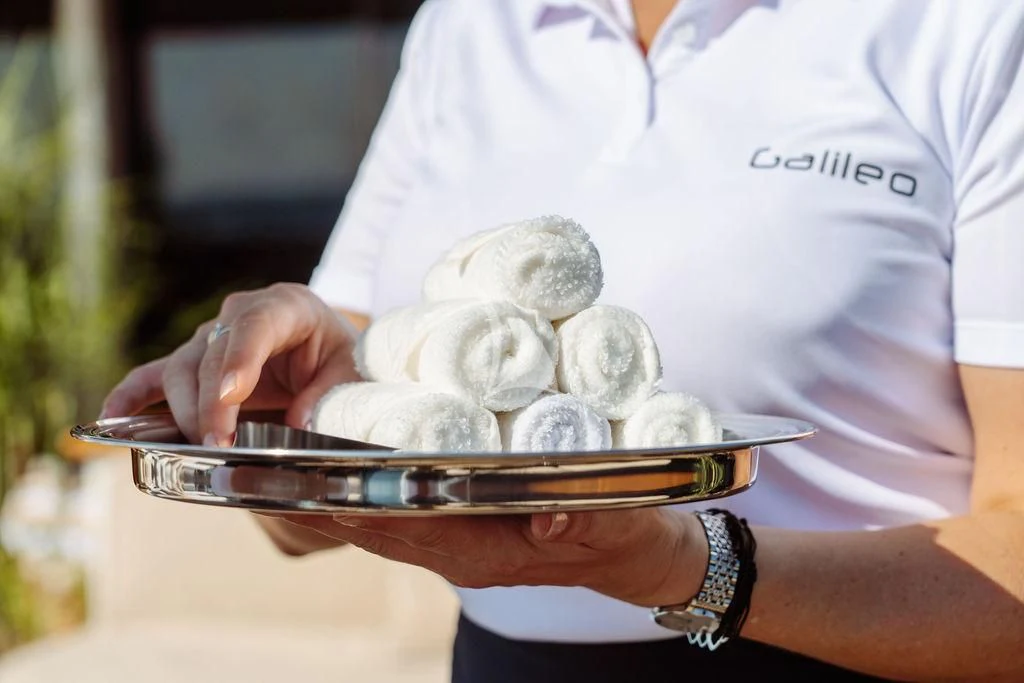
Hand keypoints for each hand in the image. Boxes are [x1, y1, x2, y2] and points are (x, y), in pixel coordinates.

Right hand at [100, 283, 360, 444]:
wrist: (333, 355)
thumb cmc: (345, 364)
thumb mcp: (353, 376)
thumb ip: (331, 396)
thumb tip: (300, 423)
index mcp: (289, 306)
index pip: (257, 325)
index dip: (241, 359)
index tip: (232, 395)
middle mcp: (243, 314)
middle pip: (211, 354)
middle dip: (211, 403)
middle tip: (219, 444)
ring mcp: (212, 336)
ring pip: (182, 369)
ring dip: (184, 411)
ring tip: (200, 447)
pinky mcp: (193, 362)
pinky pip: (152, 377)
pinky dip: (130, 397)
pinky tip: (110, 421)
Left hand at [263, 507, 709, 606]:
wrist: (634, 551)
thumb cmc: (624, 534)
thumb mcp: (615, 524)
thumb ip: (584, 520)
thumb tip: (545, 519)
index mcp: (488, 552)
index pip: (409, 532)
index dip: (360, 510)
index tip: (312, 488)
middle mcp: (460, 550)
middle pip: (375, 529)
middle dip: (321, 504)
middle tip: (266, 468)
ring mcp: (454, 542)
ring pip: (376, 524)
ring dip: (328, 500)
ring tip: (275, 466)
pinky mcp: (457, 527)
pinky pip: (394, 516)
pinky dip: (358, 495)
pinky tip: (329, 470)